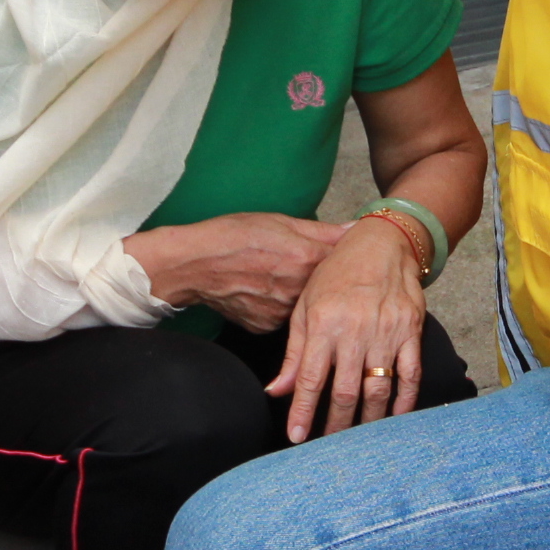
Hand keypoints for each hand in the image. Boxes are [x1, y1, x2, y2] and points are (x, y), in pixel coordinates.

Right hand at [128, 211, 346, 333]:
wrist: (192, 265)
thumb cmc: (232, 236)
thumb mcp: (281, 221)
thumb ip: (324, 230)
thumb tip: (357, 227)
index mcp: (306, 259)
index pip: (345, 264)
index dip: (344, 259)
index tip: (341, 255)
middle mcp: (299, 291)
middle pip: (326, 289)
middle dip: (320, 278)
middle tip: (298, 263)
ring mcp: (282, 314)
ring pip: (304, 305)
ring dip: (298, 293)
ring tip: (276, 276)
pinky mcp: (266, 328)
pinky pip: (283, 318)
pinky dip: (278, 306)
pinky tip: (263, 291)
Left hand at [270, 215, 428, 441]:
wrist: (382, 244)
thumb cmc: (337, 274)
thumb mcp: (306, 307)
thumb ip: (295, 353)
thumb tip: (278, 391)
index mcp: (324, 324)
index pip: (311, 379)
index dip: (303, 412)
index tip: (296, 438)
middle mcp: (355, 331)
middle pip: (345, 391)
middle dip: (335, 425)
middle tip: (328, 449)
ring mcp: (386, 333)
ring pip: (377, 390)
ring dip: (368, 422)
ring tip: (358, 442)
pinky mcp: (411, 332)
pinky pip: (410, 375)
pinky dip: (404, 402)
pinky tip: (394, 420)